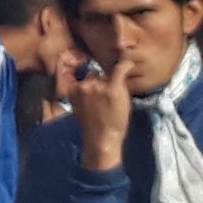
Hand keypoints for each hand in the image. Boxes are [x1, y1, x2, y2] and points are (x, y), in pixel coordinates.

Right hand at [68, 55, 133, 170]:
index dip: (91, 85)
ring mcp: (98, 86)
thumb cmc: (91, 126)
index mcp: (73, 90)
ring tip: (113, 100)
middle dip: (100, 84)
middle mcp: (84, 85)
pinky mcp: (113, 88)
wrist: (102, 137)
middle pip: (95, 76)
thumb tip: (84, 87)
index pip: (83, 79)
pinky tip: (129, 64)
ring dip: (110, 84)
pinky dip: (125, 66)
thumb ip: (80, 95)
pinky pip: (120, 70)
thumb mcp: (78, 109)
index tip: (96, 93)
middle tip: (105, 100)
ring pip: (106, 76)